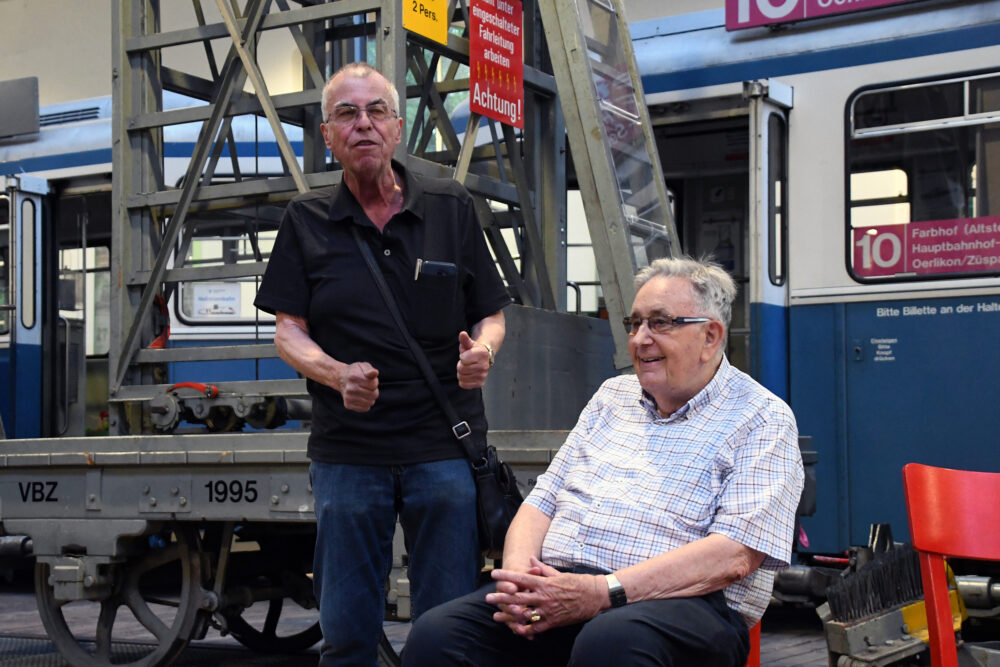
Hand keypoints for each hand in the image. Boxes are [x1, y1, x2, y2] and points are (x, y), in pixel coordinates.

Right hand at [337, 362, 378, 411]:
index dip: (375, 382)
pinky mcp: (348, 405)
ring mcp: (348, 397)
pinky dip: (366, 404)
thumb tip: (375, 373)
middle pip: (374, 395)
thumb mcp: (363, 366)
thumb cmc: (356, 372)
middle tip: (368, 387)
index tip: (369, 380)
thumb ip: (370, 369)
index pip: (374, 385)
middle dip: (374, 390)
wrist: (341, 378)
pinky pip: (365, 408)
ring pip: (370, 403)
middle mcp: (350, 388)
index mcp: (354, 377)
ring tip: (365, 392)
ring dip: (371, 398)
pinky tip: (362, 398)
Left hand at [457, 331, 490, 388]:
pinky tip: (468, 374)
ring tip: (467, 367)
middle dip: (461, 364)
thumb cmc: (474, 350)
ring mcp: (483, 376)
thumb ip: (465, 340)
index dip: (462, 356)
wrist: (484, 359)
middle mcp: (484, 366)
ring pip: (461, 377)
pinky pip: (463, 384)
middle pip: (461, 369)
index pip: (463, 359)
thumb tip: (462, 334)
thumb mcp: (469, 343)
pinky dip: (463, 380)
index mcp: (482, 354)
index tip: (467, 354)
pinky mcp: (480, 383)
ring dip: (461, 373)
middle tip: (466, 362)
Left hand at [486, 557, 604, 635]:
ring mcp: (549, 610)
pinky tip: (516, 630)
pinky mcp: (555, 621)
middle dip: (502, 598)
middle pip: (518, 597)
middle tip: (488, 598)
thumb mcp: (559, 573)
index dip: (506, 576)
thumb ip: (542, 568)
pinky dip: (526, 630)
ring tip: (496, 617)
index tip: (494, 574)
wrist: (595, 596)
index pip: (521, 578)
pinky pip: (537, 627)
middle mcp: (544, 596)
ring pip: (524, 614)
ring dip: (509, 616)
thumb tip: (531, 559)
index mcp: (545, 583)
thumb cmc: (578, 583)